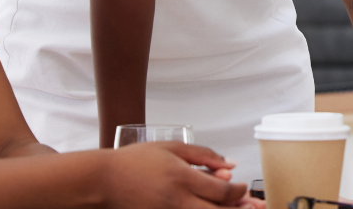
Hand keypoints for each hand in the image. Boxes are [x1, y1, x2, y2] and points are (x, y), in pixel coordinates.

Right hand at [102, 142, 251, 208]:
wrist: (105, 180)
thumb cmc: (135, 161)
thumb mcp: (172, 148)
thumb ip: (204, 155)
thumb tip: (230, 164)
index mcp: (182, 178)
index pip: (223, 191)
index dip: (240, 191)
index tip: (242, 187)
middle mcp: (177, 200)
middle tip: (247, 204)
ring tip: (233, 207)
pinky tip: (208, 208)